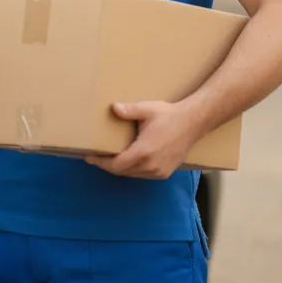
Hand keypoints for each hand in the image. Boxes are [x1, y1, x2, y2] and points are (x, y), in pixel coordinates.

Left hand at [85, 100, 202, 179]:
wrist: (193, 123)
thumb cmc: (169, 115)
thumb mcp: (147, 109)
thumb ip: (129, 110)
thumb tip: (113, 108)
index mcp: (144, 152)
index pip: (115, 165)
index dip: (100, 163)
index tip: (88, 157)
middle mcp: (151, 166)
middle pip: (121, 171)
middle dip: (107, 165)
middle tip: (95, 156)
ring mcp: (159, 172)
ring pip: (132, 174)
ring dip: (120, 168)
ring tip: (108, 158)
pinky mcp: (165, 173)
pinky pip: (143, 175)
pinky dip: (132, 169)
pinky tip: (127, 159)